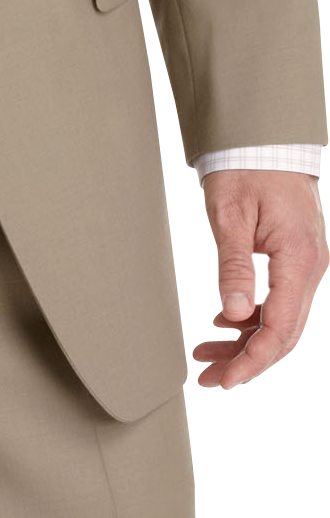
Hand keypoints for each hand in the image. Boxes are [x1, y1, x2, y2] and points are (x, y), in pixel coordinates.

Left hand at [193, 169, 327, 389]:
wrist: (263, 137)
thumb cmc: (245, 166)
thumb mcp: (230, 214)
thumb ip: (234, 266)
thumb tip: (234, 315)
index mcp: (299, 258)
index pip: (281, 328)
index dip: (252, 360)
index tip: (224, 381)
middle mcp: (311, 267)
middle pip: (284, 333)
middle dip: (247, 361)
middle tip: (208, 379)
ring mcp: (307, 263)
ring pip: (282, 320)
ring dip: (246, 342)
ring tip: (207, 355)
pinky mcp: (297, 257)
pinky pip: (280, 300)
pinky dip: (253, 318)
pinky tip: (223, 323)